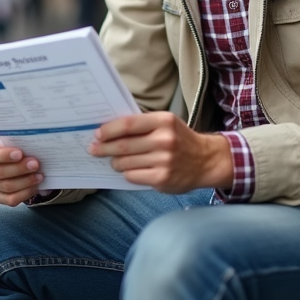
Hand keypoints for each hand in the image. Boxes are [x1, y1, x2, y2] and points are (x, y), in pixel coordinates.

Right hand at [0, 141, 43, 205]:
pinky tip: (35, 186)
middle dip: (20, 169)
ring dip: (25, 181)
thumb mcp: (16, 142)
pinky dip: (25, 193)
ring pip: (6, 186)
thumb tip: (32, 145)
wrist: (19, 162)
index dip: (4, 155)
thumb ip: (20, 142)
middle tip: (35, 164)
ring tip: (39, 176)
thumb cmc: (18, 149)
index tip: (20, 154)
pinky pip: (11, 199)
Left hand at [89, 112, 233, 194]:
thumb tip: (109, 130)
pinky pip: (133, 176)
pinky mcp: (162, 178)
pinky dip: (127, 173)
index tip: (97, 134)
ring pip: (125, 162)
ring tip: (114, 161)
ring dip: (115, 162)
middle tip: (94, 149)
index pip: (128, 124)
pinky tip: (130, 170)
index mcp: (164, 121)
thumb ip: (142, 125)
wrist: (206, 160)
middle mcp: (164, 140)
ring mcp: (164, 161)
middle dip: (104, 148)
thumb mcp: (166, 124)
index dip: (108, 130)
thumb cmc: (180, 140)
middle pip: (123, 145)